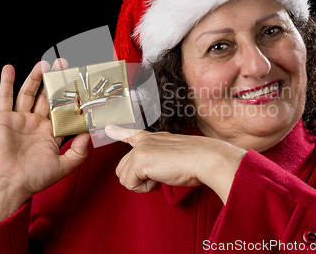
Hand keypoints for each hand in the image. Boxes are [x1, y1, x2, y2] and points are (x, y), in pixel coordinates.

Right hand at [0, 60, 89, 234]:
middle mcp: (37, 124)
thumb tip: (89, 133)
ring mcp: (21, 120)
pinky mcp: (5, 119)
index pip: (65, 111)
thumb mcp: (64, 166)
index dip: (73, 100)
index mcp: (52, 134)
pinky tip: (9, 69)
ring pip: (30, 93)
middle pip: (49, 97)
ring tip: (45, 63)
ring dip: (36, 77)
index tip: (83, 87)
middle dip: (56, 81)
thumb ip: (80, 151)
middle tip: (65, 66)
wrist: (7, 186)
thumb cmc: (33, 179)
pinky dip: (6, 82)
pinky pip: (5, 97)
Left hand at [105, 125, 246, 203]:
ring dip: (142, 184)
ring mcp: (140, 148)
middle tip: (160, 177)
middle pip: (123, 167)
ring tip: (162, 177)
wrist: (207, 158)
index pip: (132, 134)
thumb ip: (161, 161)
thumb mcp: (176, 157)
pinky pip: (130, 183)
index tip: (108, 128)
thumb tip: (153, 174)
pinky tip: (160, 179)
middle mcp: (145, 140)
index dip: (119, 132)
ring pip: (123, 177)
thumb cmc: (199, 162)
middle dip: (138, 179)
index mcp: (155, 138)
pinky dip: (145, 188)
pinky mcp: (139, 159)